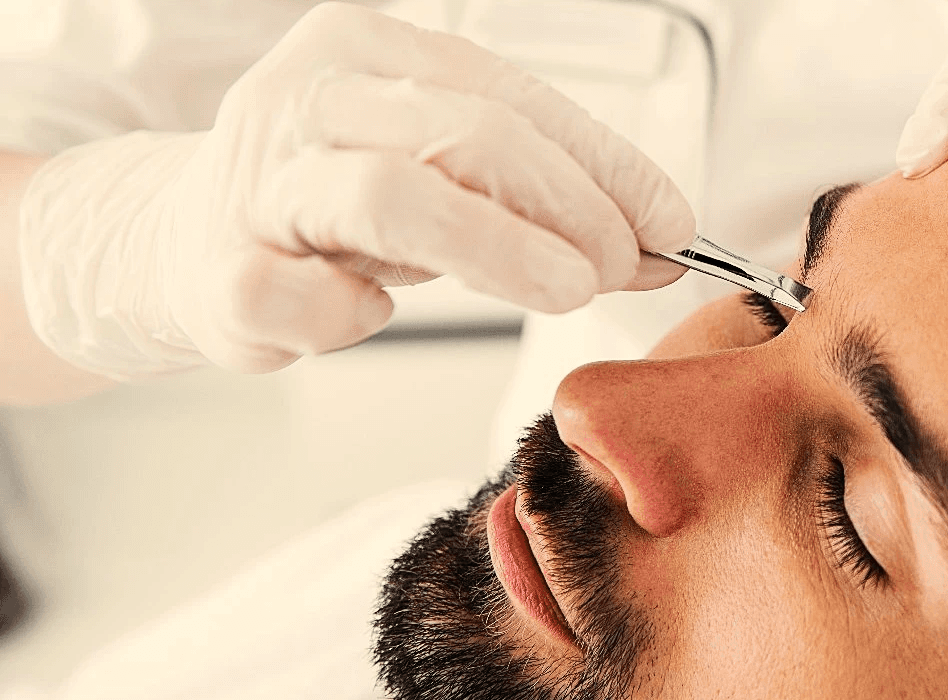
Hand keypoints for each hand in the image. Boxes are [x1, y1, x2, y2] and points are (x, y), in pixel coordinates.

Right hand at [17, 2, 695, 377]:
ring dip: (500, 249)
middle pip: (468, 133)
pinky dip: (351, 312)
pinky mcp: (217, 273)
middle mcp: (310, 97)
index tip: (673, 223)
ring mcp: (256, 182)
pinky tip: (373, 308)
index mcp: (370, 48)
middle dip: (569, 205)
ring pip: (390, 194)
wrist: (184, 242)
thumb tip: (662, 240)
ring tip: (567, 289)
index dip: (608, 164)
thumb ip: (546, 199)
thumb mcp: (448, 177)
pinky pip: (297, 295)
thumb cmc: (338, 207)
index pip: (514, 96)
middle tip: (618, 266)